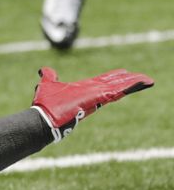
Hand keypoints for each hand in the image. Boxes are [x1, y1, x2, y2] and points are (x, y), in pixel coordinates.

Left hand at [31, 67, 153, 140]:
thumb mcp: (48, 85)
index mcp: (83, 89)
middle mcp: (91, 93)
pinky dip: (128, 87)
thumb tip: (44, 70)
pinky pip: (115, 92)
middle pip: (114, 84)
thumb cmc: (45, 104)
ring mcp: (95, 97)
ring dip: (132, 84)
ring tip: (147, 80)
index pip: (102, 81)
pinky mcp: (97, 100)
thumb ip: (49, 77)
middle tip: (144, 78)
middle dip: (128, 81)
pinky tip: (140, 83)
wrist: (43, 119)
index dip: (114, 77)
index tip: (124, 73)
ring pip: (117, 88)